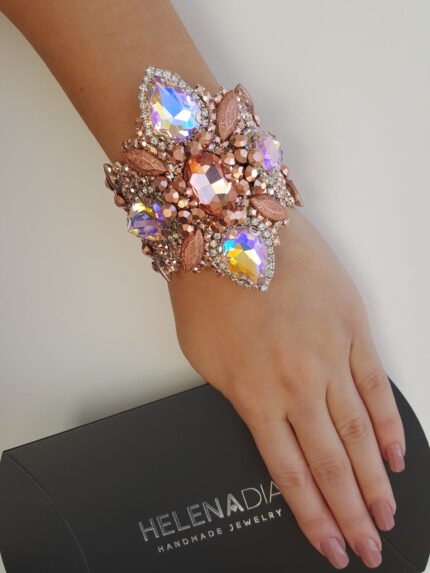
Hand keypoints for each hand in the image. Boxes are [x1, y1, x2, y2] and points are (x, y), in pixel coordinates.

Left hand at [168, 206, 404, 568]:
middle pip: (330, 463)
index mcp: (256, 394)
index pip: (290, 473)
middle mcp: (298, 383)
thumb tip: (267, 424)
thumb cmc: (208, 288)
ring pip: (359, 433)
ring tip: (389, 514)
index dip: (313, 517)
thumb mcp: (204, 358)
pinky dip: (389, 424)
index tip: (331, 548)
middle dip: (352, 513)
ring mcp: (330, 355)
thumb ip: (238, 397)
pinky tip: (397, 454)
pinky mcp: (352, 327)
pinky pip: (375, 386)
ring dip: (376, 480)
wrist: (231, 226)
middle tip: (371, 549)